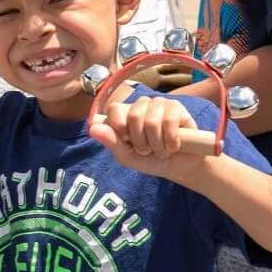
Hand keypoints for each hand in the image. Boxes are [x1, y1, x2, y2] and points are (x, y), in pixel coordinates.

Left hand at [88, 97, 206, 180]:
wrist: (179, 167)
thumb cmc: (151, 160)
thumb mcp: (127, 156)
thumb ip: (111, 142)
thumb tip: (92, 128)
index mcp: (125, 115)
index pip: (114, 108)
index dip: (120, 127)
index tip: (127, 141)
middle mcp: (140, 106)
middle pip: (134, 116)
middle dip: (141, 142)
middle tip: (148, 150)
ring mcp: (159, 104)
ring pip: (151, 121)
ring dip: (157, 144)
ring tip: (161, 150)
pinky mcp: (177, 107)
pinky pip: (169, 121)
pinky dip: (171, 140)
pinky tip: (174, 145)